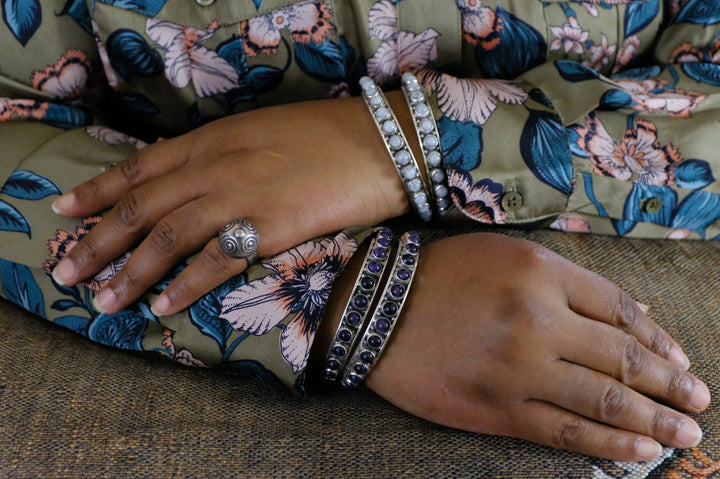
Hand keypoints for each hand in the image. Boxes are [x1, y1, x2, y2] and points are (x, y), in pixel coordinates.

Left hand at [49, 94, 414, 314]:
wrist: (382, 141)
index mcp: (213, 139)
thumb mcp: (263, 131)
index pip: (140, 166)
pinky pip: (214, 260)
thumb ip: (224, 153)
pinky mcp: (268, 227)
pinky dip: (184, 286)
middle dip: (98, 240)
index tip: (66, 210)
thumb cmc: (329, 135)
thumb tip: (195, 177)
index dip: (98, 189)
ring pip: (166, 237)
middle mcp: (216, 166)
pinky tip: (163, 307)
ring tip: (104, 301)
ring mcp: (240, 195)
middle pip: (141, 206)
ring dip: (130, 272)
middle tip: (67, 270)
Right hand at [319, 233, 709, 460]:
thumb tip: (612, 315)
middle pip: (623, 357)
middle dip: (669, 383)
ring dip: (653, 420)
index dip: (655, 338)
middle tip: (698, 401)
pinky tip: (639, 452)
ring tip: (685, 433)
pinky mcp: (497, 408)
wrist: (373, 309)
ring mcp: (520, 368)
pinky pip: (564, 432)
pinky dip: (607, 444)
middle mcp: (539, 319)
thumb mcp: (502, 253)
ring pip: (603, 400)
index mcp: (541, 272)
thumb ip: (557, 278)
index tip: (677, 358)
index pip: (619, 309)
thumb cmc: (437, 274)